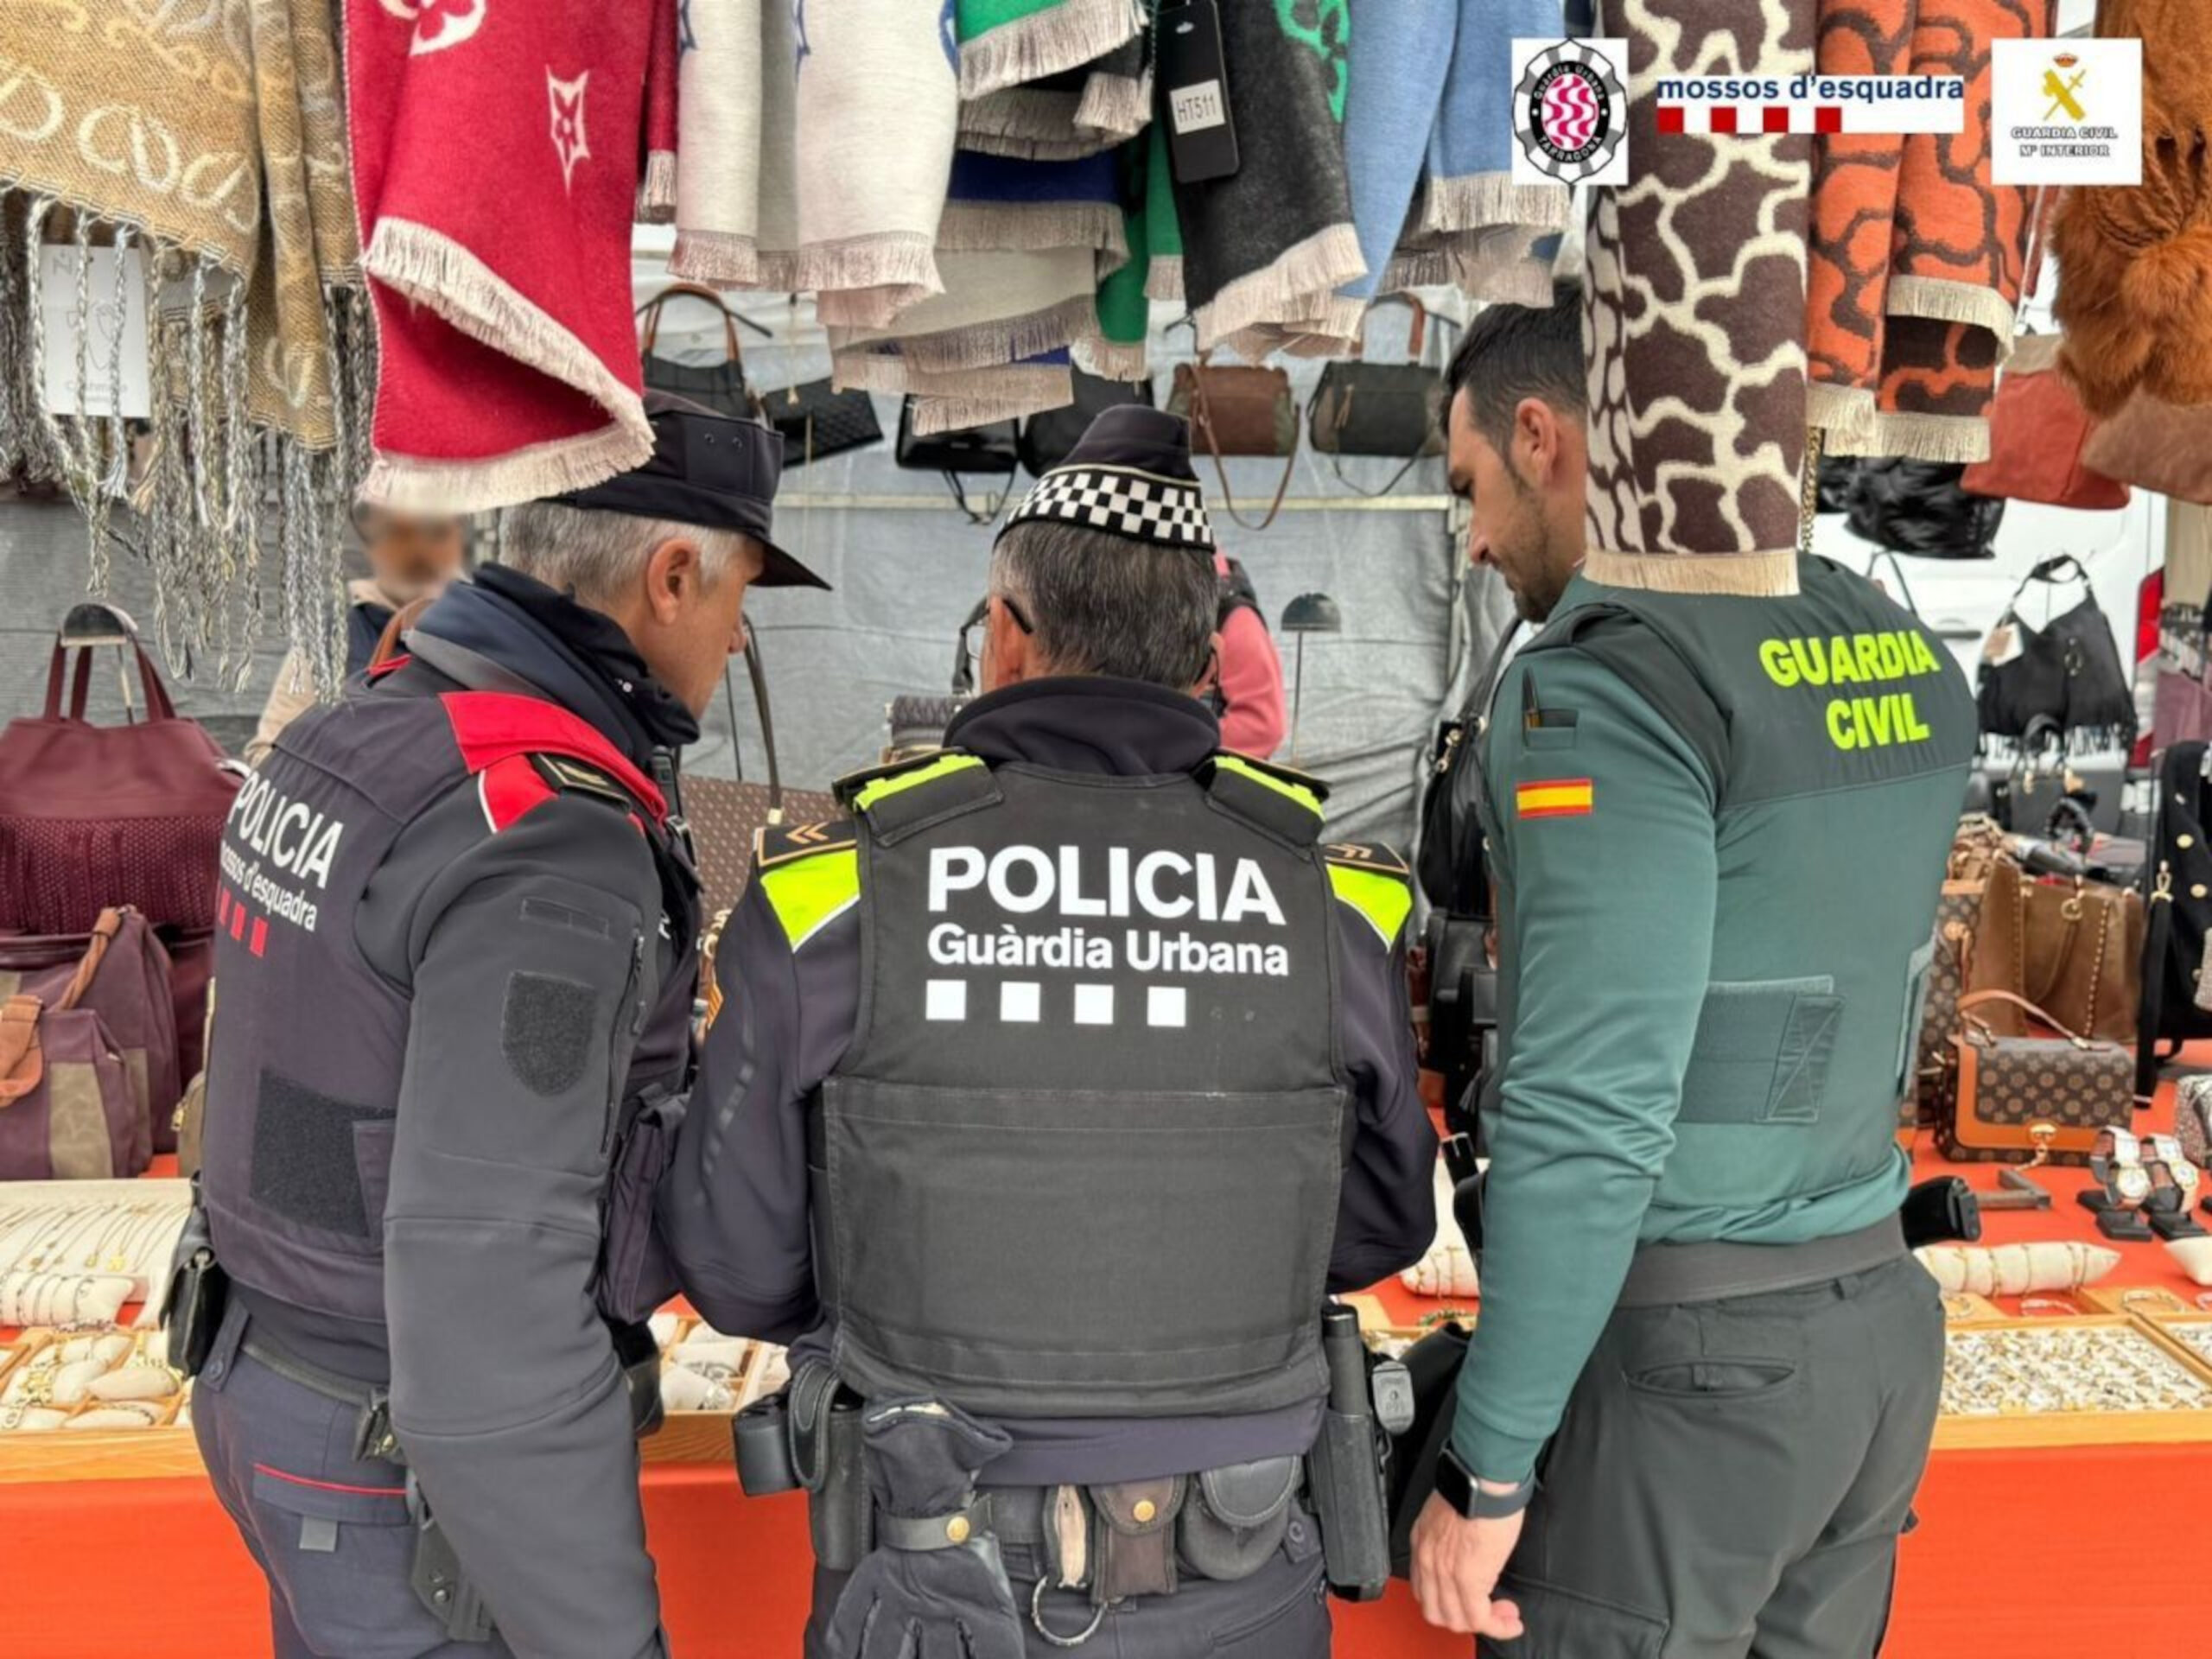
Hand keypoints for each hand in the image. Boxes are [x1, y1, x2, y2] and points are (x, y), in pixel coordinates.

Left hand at [1410, 1492, 1525, 1640]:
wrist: (1482, 1477)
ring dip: (1483, 1624)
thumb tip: (1467, 1550)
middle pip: (1436, 1612)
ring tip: (1503, 1617)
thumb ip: (1450, 1537)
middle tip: (1487, 1613)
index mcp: (1422, 1542)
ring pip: (1456, 1620)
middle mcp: (1427, 1559)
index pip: (1423, 1589)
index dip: (1447, 1602)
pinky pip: (1478, 1618)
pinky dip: (1496, 1626)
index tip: (1468, 1600)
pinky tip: (1509, 1620)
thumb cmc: (1473, 1485)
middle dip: (1463, 1619)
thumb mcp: (1448, 1512)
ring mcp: (1444, 1572)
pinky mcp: (1468, 1578)